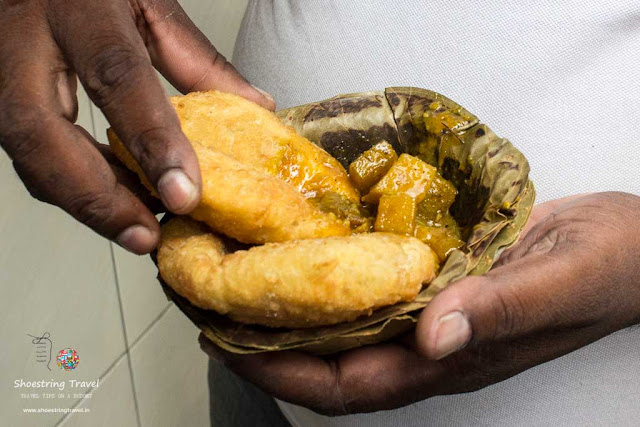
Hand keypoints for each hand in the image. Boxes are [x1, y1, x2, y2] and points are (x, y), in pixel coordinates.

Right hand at [0, 0, 274, 253]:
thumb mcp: (149, 0)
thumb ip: (195, 56)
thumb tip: (251, 105)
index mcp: (80, 5)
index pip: (116, 76)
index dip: (151, 141)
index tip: (184, 193)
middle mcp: (25, 35)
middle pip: (40, 131)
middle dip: (95, 196)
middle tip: (145, 234)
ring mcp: (1, 63)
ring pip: (25, 149)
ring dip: (83, 198)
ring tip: (137, 228)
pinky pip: (26, 146)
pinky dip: (72, 180)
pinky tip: (113, 198)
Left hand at [200, 192, 639, 414]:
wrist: (632, 242)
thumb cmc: (608, 266)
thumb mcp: (562, 281)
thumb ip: (501, 309)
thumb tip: (434, 335)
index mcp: (451, 358)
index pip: (348, 382)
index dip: (281, 372)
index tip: (223, 342)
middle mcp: (428, 341)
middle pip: (328, 358)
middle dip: (263, 341)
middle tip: (208, 302)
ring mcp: (430, 312)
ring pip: (342, 324)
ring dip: (287, 307)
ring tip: (237, 275)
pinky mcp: (437, 278)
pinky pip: (369, 286)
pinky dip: (329, 275)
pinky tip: (303, 248)